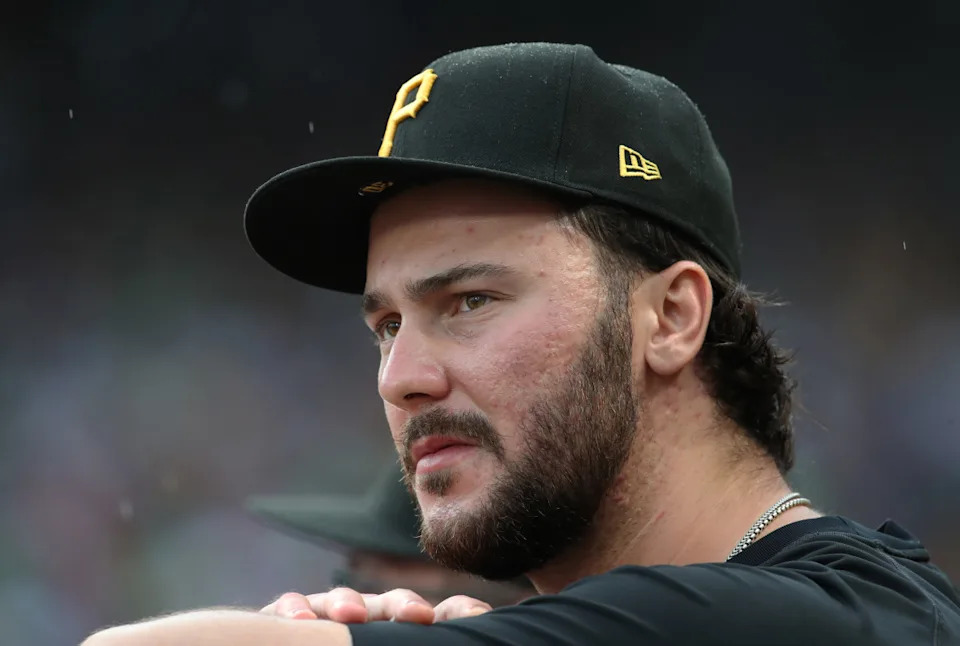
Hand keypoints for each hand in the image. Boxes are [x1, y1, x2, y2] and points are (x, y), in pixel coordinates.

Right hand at [261, 588, 491, 623]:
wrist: (293, 645)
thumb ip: (417, 645)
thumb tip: (471, 634)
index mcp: (400, 628)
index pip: (438, 615)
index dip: (459, 612)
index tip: (478, 616)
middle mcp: (368, 618)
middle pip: (392, 603)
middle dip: (405, 605)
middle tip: (419, 615)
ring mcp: (327, 615)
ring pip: (340, 600)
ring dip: (347, 602)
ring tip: (352, 615)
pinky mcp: (285, 620)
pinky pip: (288, 607)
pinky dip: (293, 610)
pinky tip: (301, 621)